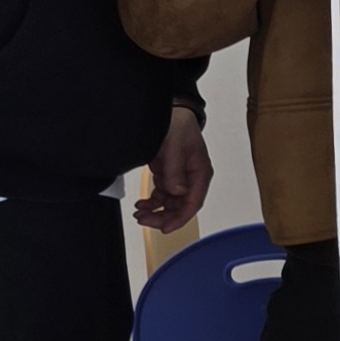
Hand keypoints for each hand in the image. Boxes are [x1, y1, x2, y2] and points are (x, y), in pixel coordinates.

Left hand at [133, 105, 212, 232]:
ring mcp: (180, 177)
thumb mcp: (175, 146)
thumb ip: (175, 170)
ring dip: (156, 211)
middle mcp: (192, 178)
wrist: (170, 112)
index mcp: (200, 172)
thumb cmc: (178, 124)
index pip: (193, 202)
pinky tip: (141, 204)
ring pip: (170, 203)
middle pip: (181, 206)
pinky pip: (162, 195)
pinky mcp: (169, 175)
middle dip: (163, 216)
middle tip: (144, 220)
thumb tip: (178, 191)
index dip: (180, 218)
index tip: (165, 228)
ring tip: (139, 214)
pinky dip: (152, 202)